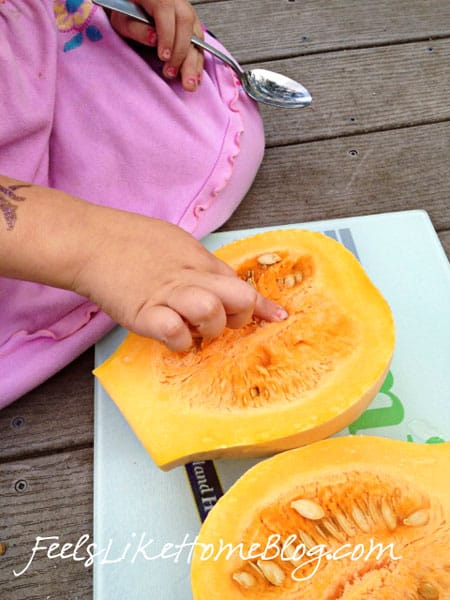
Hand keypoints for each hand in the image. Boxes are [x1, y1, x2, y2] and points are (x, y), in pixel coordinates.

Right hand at [73, 207, 287, 351]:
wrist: (91, 242)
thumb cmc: (132, 241)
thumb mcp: (179, 244)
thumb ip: (203, 265)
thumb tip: (224, 282)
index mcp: (200, 261)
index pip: (241, 284)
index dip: (263, 306)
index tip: (278, 318)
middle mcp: (190, 278)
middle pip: (238, 298)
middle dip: (240, 316)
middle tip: (223, 320)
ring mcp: (168, 296)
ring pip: (212, 313)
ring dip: (210, 327)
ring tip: (193, 327)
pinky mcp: (144, 314)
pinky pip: (175, 333)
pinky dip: (179, 340)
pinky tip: (170, 335)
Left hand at [109, 0, 203, 91]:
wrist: (134, 9)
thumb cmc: (127, 13)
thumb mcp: (122, 20)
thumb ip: (136, 28)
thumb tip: (153, 38)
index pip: (165, 11)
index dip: (167, 36)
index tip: (163, 57)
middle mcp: (176, 2)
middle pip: (185, 24)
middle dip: (181, 53)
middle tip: (171, 72)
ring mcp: (187, 13)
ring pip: (196, 35)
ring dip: (194, 62)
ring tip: (188, 82)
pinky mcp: (193, 26)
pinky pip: (200, 44)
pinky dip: (198, 62)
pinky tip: (195, 77)